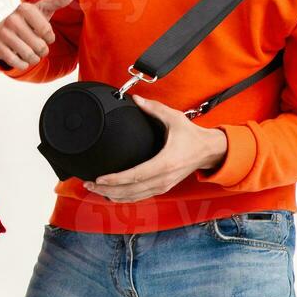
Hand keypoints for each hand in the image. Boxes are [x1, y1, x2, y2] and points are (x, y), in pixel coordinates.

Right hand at [0, 0, 74, 69]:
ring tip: (32, 54)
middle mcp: (12, 19)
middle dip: (43, 50)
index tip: (47, 36)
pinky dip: (23, 64)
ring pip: (28, 55)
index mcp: (25, 8)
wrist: (3, 30)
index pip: (46, 31)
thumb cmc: (29, 20)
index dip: (50, 38)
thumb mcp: (42, 9)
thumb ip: (57, 2)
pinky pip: (15, 62)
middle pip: (39, 45)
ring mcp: (3, 33)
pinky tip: (22, 59)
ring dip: (34, 59)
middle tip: (39, 47)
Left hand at [85, 95, 228, 202]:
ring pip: (134, 197)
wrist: (208, 151)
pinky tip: (110, 195)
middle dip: (107, 189)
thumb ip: (154, 108)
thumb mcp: (175, 118)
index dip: (116, 179)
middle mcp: (163, 178)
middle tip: (88, 184)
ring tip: (94, 189)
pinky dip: (124, 198)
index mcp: (165, 163)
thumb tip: (136, 99)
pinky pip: (140, 197)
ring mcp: (163, 185)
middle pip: (131, 190)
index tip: (99, 178)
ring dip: (113, 195)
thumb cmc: (192, 135)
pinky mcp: (162, 188)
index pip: (136, 175)